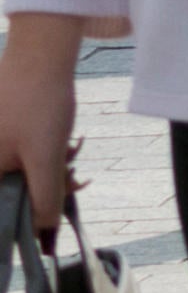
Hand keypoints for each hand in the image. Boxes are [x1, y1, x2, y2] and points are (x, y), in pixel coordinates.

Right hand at [0, 12, 83, 238]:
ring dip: (50, 174)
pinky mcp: (2, 135)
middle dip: (46, 192)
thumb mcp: (47, 158)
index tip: (51, 224)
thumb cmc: (39, 103)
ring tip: (73, 154)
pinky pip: (21, 159)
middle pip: (13, 196)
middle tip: (75, 179)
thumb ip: (44, 201)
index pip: (2, 215)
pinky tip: (67, 146)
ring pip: (21, 178)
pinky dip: (44, 158)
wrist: (40, 52)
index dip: (24, 224)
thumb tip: (45, 240)